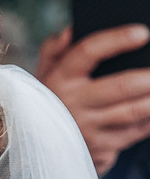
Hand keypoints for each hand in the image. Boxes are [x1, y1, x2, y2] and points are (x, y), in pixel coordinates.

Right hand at [36, 24, 149, 171]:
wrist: (38, 147)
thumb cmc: (48, 100)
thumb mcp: (42, 74)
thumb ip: (53, 49)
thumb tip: (71, 31)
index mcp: (58, 79)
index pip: (87, 52)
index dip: (116, 40)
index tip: (142, 32)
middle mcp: (72, 104)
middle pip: (120, 87)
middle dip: (147, 77)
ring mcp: (88, 128)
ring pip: (133, 111)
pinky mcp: (102, 148)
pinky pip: (137, 131)